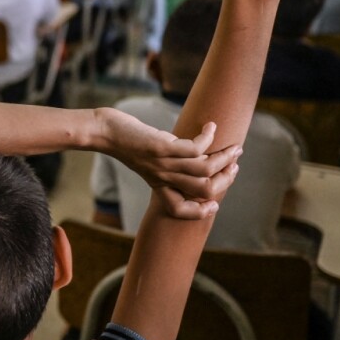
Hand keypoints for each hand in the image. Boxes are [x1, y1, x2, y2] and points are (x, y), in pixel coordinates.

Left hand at [97, 108, 240, 206]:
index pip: (179, 210)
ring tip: (234, 148)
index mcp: (158, 184)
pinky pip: (195, 148)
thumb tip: (192, 157)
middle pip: (204, 190)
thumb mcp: (147, 161)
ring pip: (204, 169)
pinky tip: (211, 127)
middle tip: (235, 164)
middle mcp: (162, 177)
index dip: (200, 212)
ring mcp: (163, 163)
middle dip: (225, 179)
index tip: (216, 204)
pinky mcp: (162, 147)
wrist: (105, 132)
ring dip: (224, 158)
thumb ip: (166, 166)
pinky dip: (208, 138)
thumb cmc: (128, 143)